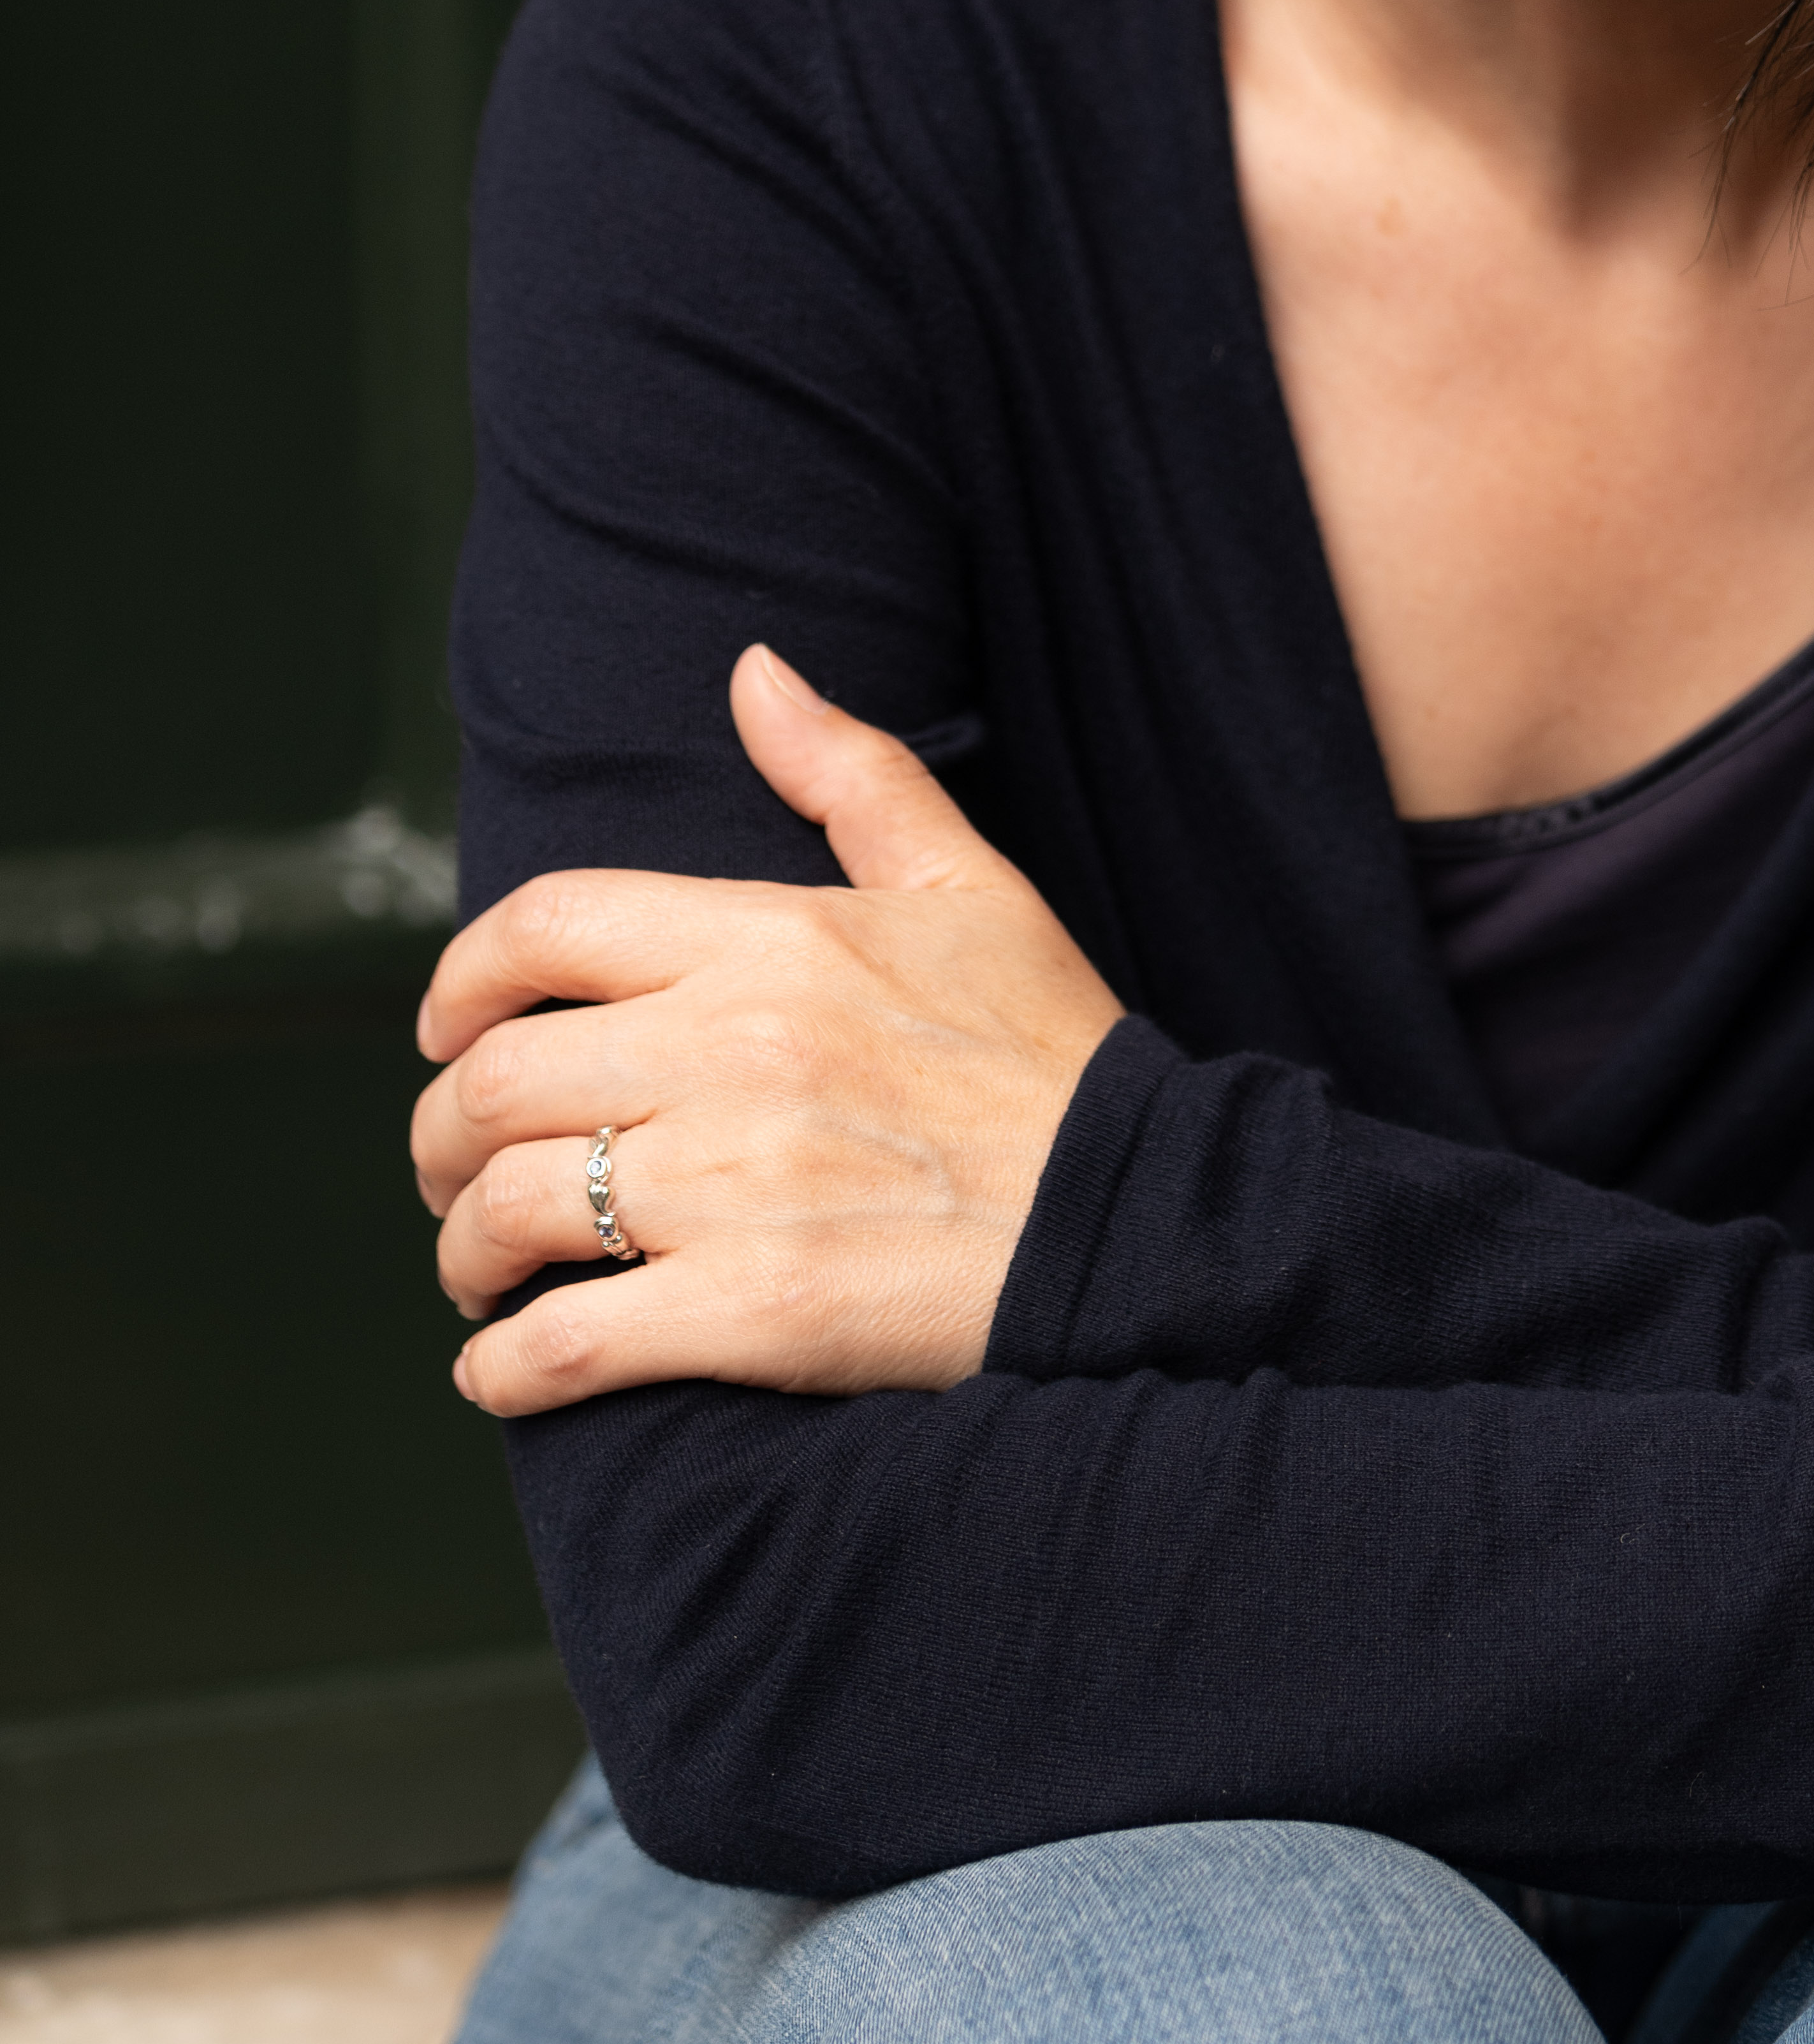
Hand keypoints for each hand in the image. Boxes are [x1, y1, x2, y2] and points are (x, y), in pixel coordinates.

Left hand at [410, 650, 1123, 1417]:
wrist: (1145, 1219)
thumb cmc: (1053, 1057)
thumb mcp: (970, 888)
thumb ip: (854, 774)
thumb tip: (754, 673)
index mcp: (776, 940)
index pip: (545, 925)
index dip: (460, 978)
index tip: (444, 1029)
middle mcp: (737, 1050)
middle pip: (495, 1079)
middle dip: (439, 1135)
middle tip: (453, 1174)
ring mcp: (737, 1188)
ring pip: (510, 1210)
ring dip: (462, 1253)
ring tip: (479, 1274)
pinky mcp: (751, 1314)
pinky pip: (562, 1344)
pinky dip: (503, 1366)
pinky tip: (501, 1370)